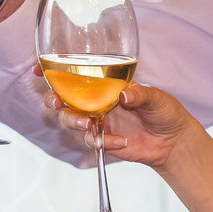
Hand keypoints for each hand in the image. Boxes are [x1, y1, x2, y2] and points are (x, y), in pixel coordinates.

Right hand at [50, 80, 199, 171]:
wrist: (174, 141)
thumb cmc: (166, 111)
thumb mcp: (158, 97)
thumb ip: (141, 95)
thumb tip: (124, 95)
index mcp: (106, 84)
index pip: (76, 74)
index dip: (53, 71)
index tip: (38, 69)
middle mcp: (97, 101)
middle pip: (63, 98)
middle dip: (53, 99)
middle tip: (57, 102)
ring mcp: (98, 121)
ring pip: (70, 120)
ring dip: (72, 121)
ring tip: (87, 125)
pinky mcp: (104, 140)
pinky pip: (91, 141)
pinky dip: (100, 142)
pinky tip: (119, 142)